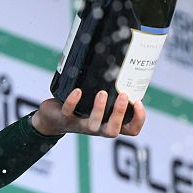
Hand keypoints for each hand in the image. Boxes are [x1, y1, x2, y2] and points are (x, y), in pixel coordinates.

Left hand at [30, 89, 145, 137]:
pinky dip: (73, 101)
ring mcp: (81, 124)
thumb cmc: (81, 105)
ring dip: (99, 109)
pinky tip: (78, 91)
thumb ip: (111, 89)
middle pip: (113, 131)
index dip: (139, 120)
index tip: (139, 102)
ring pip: (94, 126)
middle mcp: (98, 127)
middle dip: (119, 114)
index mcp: (109, 123)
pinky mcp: (65, 118)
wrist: (52, 117)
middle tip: (124, 96)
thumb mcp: (99, 99)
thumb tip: (124, 61)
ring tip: (102, 93)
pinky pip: (69, 112)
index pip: (131, 130)